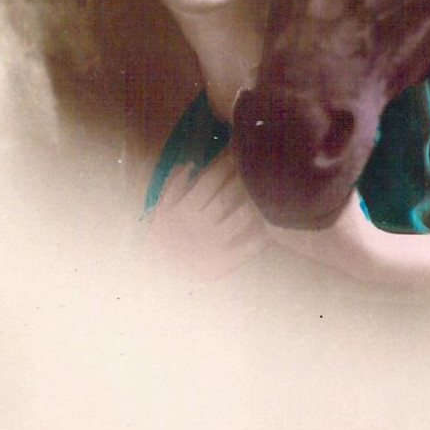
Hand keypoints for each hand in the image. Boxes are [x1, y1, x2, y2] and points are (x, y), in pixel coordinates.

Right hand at [144, 147, 269, 279]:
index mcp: (184, 210)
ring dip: (252, 206)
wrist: (158, 275)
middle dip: (242, 181)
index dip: (224, 166)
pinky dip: (259, 241)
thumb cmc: (163, 236)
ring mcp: (211, 244)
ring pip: (237, 220)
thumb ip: (173, 186)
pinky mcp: (221, 264)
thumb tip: (189, 164)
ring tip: (267, 193)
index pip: (208, 182)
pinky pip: (244, 251)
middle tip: (257, 168)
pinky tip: (272, 231)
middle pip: (225, 198)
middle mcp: (199, 225)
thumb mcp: (160, 212)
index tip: (237, 154)